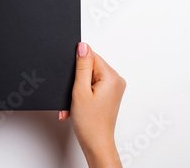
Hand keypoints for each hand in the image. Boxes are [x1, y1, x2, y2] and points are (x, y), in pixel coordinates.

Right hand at [59, 43, 125, 167]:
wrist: (96, 143)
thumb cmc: (90, 123)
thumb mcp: (80, 90)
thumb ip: (81, 66)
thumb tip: (82, 46)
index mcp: (112, 77)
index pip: (91, 56)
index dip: (77, 67)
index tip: (74, 82)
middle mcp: (116, 80)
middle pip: (89, 67)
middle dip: (76, 80)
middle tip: (73, 95)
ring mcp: (114, 88)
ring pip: (89, 77)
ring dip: (78, 89)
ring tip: (75, 103)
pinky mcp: (110, 94)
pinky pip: (92, 85)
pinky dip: (83, 94)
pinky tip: (78, 105)